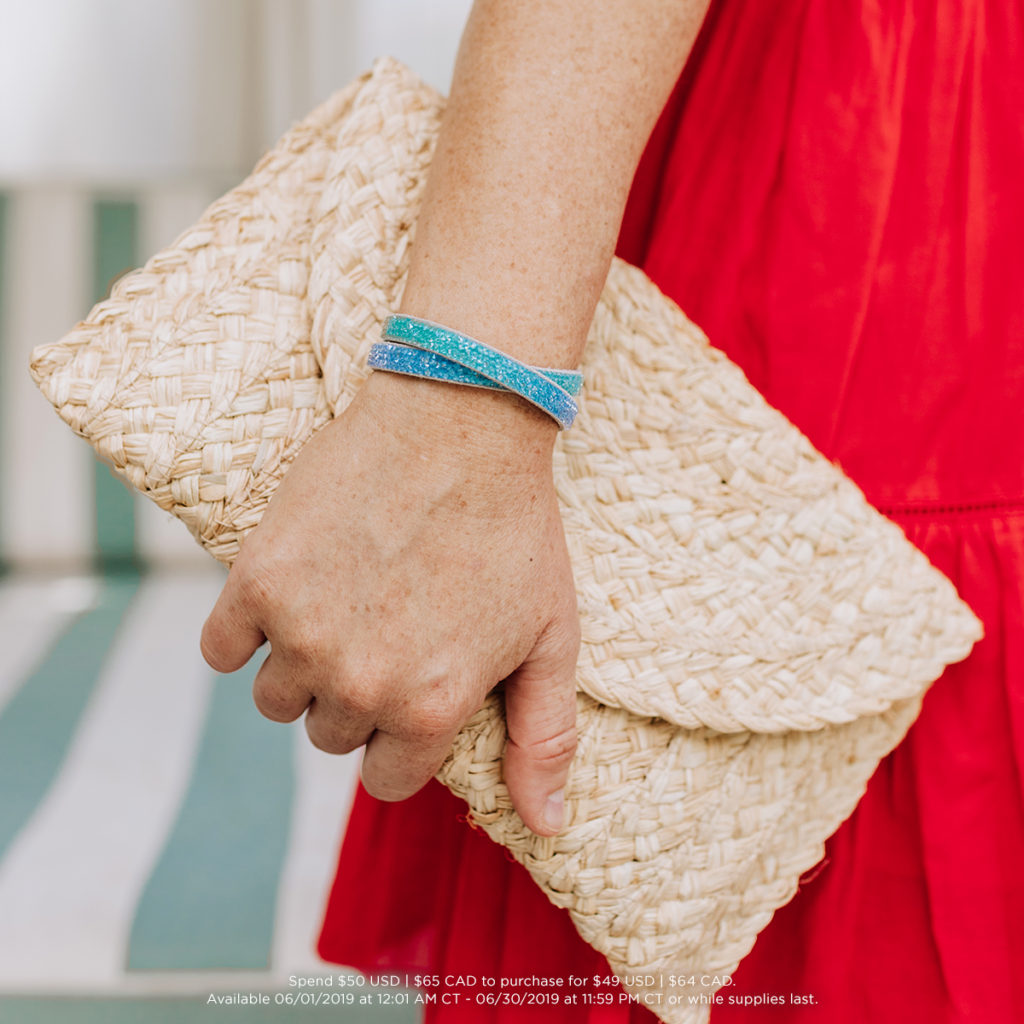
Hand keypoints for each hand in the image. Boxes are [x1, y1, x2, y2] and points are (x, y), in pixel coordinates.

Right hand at [199, 371, 580, 834]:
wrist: (460, 423)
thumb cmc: (515, 530)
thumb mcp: (550, 638)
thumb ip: (543, 739)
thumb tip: (549, 827)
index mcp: (430, 708)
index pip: (389, 779)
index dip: (404, 736)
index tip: (414, 688)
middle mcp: (360, 683)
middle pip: (332, 735)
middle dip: (360, 697)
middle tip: (389, 629)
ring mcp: (302, 632)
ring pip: (277, 699)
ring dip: (305, 667)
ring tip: (346, 606)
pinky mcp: (258, 581)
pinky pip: (219, 648)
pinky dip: (243, 632)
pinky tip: (288, 597)